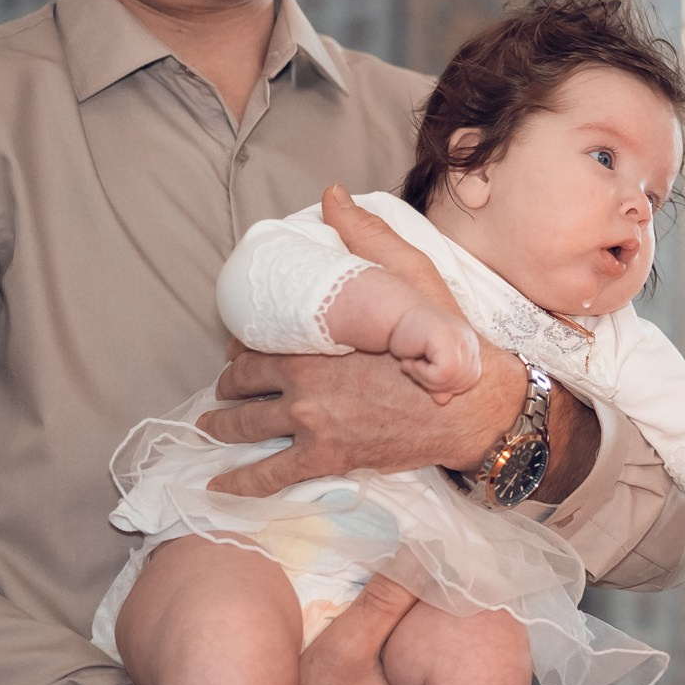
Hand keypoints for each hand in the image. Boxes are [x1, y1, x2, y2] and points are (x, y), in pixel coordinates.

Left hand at [200, 187, 526, 495]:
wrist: (471, 403)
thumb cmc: (446, 340)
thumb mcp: (412, 275)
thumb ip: (366, 237)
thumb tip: (331, 197)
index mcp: (316, 342)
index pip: (255, 345)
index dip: (240, 349)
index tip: (237, 353)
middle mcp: (304, 386)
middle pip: (242, 386)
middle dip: (229, 387)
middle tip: (226, 389)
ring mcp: (312, 426)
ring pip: (246, 428)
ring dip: (223, 426)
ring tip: (213, 426)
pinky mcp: (326, 459)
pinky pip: (270, 476)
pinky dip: (239, 483)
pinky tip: (218, 487)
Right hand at [385, 303, 482, 403]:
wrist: (392, 315)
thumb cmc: (408, 338)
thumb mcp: (426, 366)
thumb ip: (439, 381)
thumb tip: (444, 400)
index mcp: (469, 346)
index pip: (470, 379)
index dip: (447, 384)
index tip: (425, 370)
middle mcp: (468, 341)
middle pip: (463, 382)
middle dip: (435, 384)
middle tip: (415, 367)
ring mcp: (460, 338)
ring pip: (451, 379)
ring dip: (425, 378)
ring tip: (412, 362)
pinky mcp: (447, 339)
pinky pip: (442, 373)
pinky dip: (421, 373)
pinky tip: (410, 359)